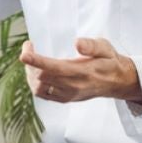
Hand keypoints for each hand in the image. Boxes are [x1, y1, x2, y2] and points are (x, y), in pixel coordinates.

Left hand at [20, 38, 141, 103]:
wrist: (117, 82)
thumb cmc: (109, 62)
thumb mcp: (105, 48)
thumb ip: (92, 45)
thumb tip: (77, 43)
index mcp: (81, 72)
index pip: (53, 68)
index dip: (36, 60)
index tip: (25, 52)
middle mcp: (73, 86)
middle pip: (41, 78)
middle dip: (30, 62)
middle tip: (29, 48)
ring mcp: (68, 94)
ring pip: (38, 88)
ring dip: (30, 74)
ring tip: (31, 61)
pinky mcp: (65, 99)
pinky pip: (43, 94)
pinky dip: (35, 83)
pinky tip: (37, 72)